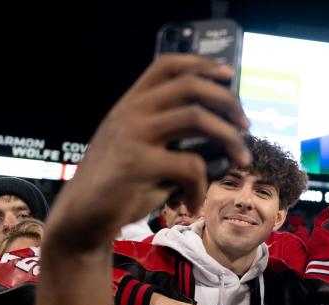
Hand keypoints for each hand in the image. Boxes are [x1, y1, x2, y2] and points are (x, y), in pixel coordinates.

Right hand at [46, 54, 250, 252]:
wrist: (83, 215)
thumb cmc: (119, 184)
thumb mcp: (140, 147)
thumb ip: (169, 133)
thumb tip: (223, 129)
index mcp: (131, 103)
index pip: (167, 65)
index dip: (202, 65)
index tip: (228, 75)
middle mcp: (131, 112)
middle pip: (190, 86)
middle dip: (227, 101)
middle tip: (246, 125)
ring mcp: (133, 135)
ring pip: (196, 118)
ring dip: (229, 139)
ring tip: (242, 160)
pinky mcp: (137, 164)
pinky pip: (190, 166)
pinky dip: (201, 187)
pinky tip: (193, 202)